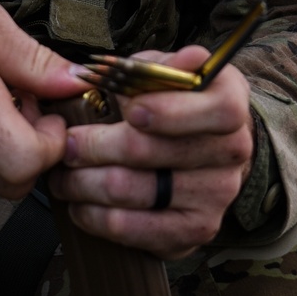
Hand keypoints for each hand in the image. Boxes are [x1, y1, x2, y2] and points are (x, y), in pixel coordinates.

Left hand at [47, 44, 254, 257]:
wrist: (200, 146)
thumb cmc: (170, 101)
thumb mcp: (165, 71)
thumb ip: (154, 67)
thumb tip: (152, 65)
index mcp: (231, 102)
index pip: (217, 110)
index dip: (171, 111)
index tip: (129, 111)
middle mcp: (233, 150)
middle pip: (156, 152)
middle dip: (97, 146)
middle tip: (67, 144)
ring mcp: (217, 194)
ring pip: (134, 191)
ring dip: (86, 183)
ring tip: (63, 175)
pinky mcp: (196, 229)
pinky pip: (133, 228)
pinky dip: (96, 216)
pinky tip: (80, 203)